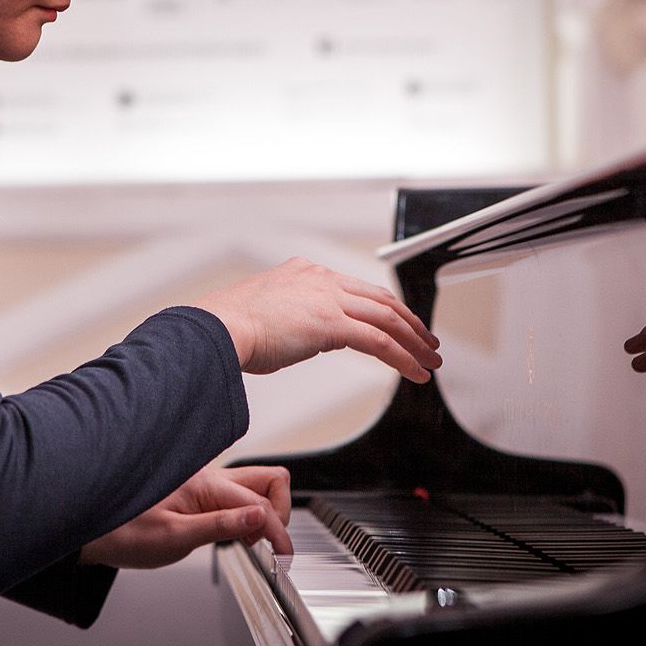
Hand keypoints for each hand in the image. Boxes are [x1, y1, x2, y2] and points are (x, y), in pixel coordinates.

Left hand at [79, 465, 293, 568]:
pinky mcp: (202, 494)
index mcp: (205, 484)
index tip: (283, 556)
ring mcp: (207, 484)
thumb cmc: (124, 532)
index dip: (278, 531)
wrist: (95, 530)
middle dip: (280, 510)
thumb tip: (260, 518)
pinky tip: (237, 535)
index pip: (260, 502)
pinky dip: (249, 515)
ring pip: (256, 486)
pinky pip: (239, 496)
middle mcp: (210, 477)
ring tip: (254, 542)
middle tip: (271, 543)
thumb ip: (220, 527)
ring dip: (266, 512)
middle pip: (269, 479)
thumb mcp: (174, 538)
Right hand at [192, 257, 439, 382]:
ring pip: (387, 318)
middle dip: (409, 322)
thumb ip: (294, 319)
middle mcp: (320, 279)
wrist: (217, 328)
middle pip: (381, 299)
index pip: (356, 289)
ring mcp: (328, 298)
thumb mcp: (267, 313)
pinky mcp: (332, 323)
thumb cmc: (228, 328)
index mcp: (304, 272)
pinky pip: (379, 341)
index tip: (397, 324)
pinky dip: (402, 357)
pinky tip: (415, 373)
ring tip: (429, 360)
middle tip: (427, 341)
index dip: (383, 308)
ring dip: (414, 341)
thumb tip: (311, 336)